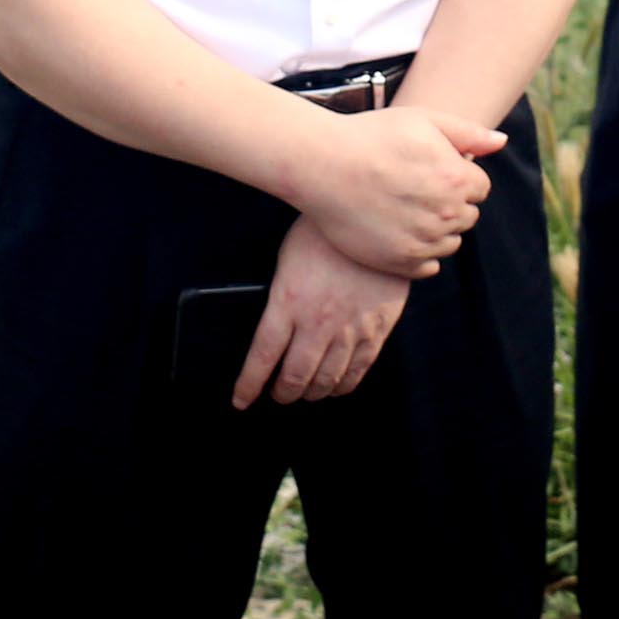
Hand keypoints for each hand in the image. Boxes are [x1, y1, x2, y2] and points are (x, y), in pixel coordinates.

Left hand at [237, 218, 413, 407]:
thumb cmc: (322, 234)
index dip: (249, 385)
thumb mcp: (287, 261)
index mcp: (288, 303)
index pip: (262, 357)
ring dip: (312, 393)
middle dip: (283, 393)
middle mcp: (317, 322)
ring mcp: (350, 328)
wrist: (373, 217)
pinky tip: (336, 387)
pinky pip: (359, 369)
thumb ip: (281, 298)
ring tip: (306, 393)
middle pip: (295, 376)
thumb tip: (275, 329)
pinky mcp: (377, 327)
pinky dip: (344, 385)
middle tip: (278, 396)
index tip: (241, 401)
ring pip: (327, 379)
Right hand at [291, 108, 501, 278]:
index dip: (457, 176)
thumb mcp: (423, 119)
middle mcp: (446, 215)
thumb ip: (467, 133)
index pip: (479, 188)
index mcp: (457, 179)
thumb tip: (501, 142)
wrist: (322, 165)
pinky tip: (399, 232)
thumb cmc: (371, 136)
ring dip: (437, 229)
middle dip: (450, 203)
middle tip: (414, 189)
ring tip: (404, 209)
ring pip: (450, 243)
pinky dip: (420, 253)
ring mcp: (424, 242)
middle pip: (467, 216)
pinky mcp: (400, 263)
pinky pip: (429, 267)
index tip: (430, 170)